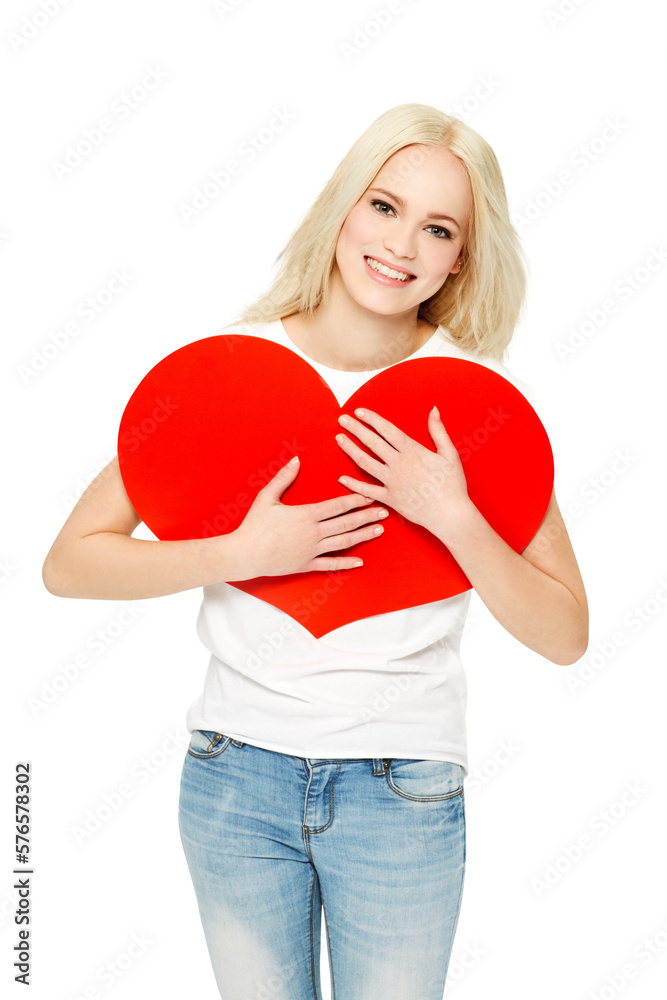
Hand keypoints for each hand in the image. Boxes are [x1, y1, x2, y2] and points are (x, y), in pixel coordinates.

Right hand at [230, 455, 388, 578]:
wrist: (245, 553)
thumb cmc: (254, 524)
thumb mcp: (267, 497)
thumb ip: (283, 478)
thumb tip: (296, 460)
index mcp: (306, 514)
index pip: (337, 505)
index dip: (356, 499)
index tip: (370, 494)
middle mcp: (314, 533)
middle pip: (346, 523)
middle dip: (367, 516)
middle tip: (385, 510)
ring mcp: (312, 550)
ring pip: (344, 542)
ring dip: (363, 535)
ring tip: (379, 530)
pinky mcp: (307, 564)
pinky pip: (331, 564)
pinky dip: (346, 563)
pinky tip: (360, 562)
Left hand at [335, 405, 471, 536]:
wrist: (450, 514)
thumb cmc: (452, 484)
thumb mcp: (449, 454)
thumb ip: (438, 431)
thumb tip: (433, 410)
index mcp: (412, 451)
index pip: (387, 430)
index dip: (371, 419)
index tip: (359, 411)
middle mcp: (398, 464)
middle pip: (372, 442)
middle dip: (356, 429)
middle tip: (342, 419)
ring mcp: (391, 482)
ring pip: (365, 462)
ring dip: (350, 449)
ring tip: (339, 439)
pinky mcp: (389, 498)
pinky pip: (367, 490)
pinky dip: (353, 484)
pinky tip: (341, 477)